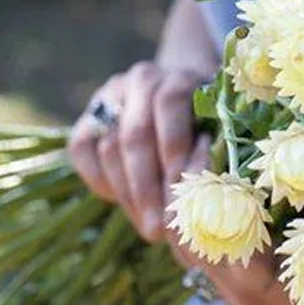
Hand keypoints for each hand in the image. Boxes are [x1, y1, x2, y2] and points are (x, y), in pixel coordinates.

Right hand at [68, 61, 209, 241]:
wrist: (180, 99)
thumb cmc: (210, 125)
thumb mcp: (221, 130)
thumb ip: (216, 152)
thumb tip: (212, 198)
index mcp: (180, 74)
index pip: (171, 104)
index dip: (175, 151)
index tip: (184, 198)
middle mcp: (143, 79)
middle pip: (136, 133)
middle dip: (149, 188)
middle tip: (159, 229)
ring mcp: (111, 96)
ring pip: (109, 147)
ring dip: (129, 193)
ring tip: (149, 227)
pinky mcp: (86, 117)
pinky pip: (82, 150)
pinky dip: (100, 180)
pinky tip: (123, 200)